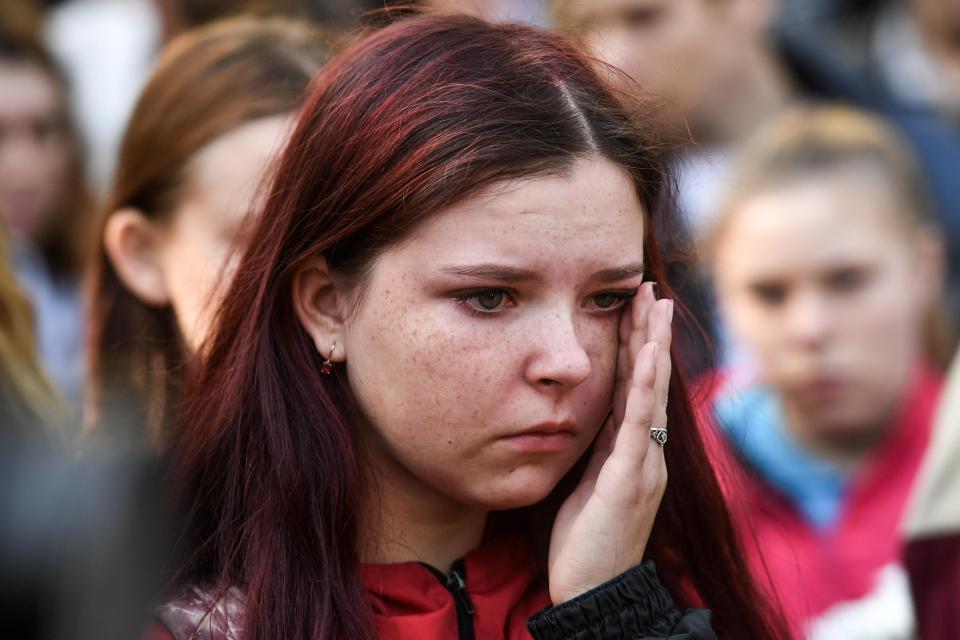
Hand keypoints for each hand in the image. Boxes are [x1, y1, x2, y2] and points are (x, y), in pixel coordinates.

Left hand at [547, 282, 672, 603]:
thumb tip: (581, 415)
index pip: (636, 387)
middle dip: (650, 333)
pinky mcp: (629, 478)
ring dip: (653, 346)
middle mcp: (645, 451)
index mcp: (632, 450)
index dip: (637, 346)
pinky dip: (644, 385)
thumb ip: (593, 449)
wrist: (594, 592)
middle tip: (650, 288)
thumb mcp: (587, 483)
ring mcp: (642, 463)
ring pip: (650, 393)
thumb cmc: (586, 541)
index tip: (634, 307)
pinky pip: (638, 423)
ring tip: (655, 305)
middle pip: (650, 381)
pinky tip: (647, 354)